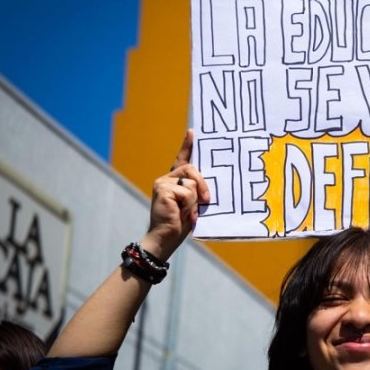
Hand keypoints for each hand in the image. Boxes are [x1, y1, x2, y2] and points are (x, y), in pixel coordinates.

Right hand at [141, 130, 209, 260]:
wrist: (167, 238)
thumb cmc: (182, 222)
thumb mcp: (194, 203)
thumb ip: (198, 190)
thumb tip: (208, 183)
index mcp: (176, 181)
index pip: (182, 159)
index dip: (187, 145)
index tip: (192, 132)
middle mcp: (167, 178)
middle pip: (193, 169)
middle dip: (203, 185)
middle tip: (206, 200)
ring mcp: (163, 182)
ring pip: (192, 182)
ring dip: (195, 200)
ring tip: (187, 212)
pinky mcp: (162, 188)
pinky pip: (187, 192)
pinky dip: (189, 205)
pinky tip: (180, 213)